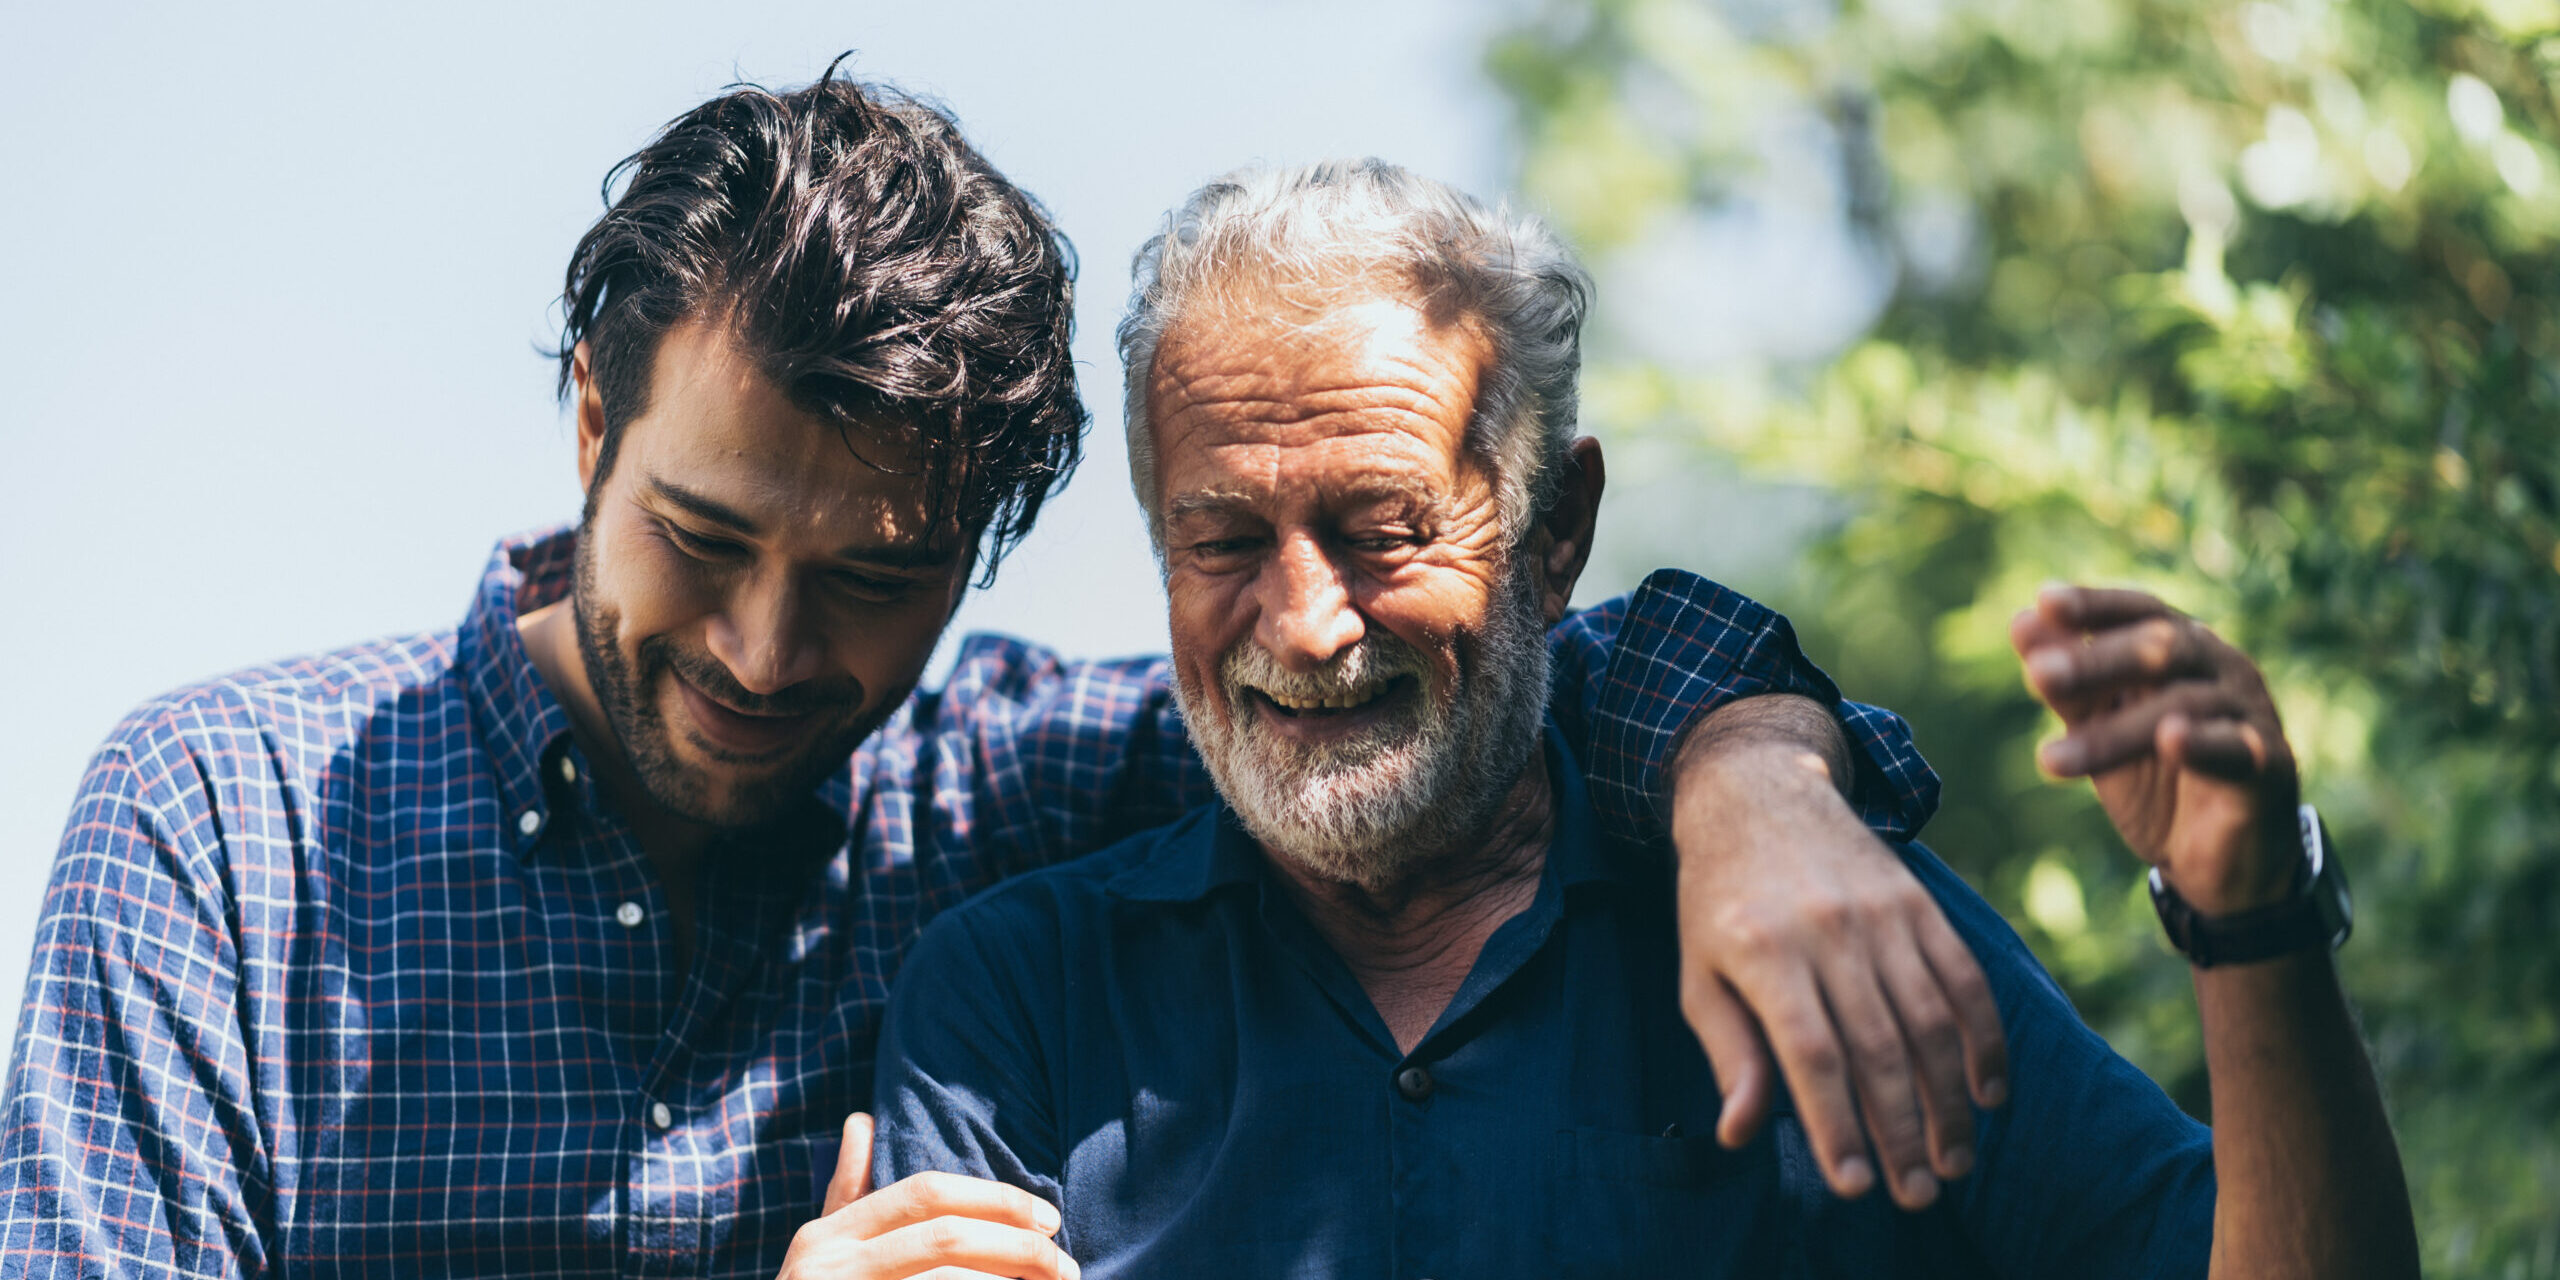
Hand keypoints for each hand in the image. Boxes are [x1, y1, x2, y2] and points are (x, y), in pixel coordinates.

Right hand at [777, 1113, 1078, 1279]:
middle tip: (1065, 1266)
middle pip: (945, 1238)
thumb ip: (847, 1191)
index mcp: (827, 1236)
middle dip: (1016, 1246)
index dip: (996, 1199)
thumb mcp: (821, 1251)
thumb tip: (861, 1119)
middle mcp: (830, 1267)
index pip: (926, 1194)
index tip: (1048, 1218)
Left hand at [1670, 733, 2007, 1212]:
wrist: (1760, 793)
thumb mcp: (1699, 973)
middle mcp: (1828, 931)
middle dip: (1902, 1131)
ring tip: (1953, 1162)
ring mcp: (1881, 915)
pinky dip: (1984, 1041)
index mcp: (1762, 950)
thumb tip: (1740, 1133)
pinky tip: (1988, 1094)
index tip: (1856, 1185)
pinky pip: (1965, 979)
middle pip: (1879, 1047)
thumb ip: (1729, 1053)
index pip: (1812, 1054)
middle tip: (1916, 1194)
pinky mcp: (1919, 904)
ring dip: (1949, 1101)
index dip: (1837, 1125)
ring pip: (1931, 1021)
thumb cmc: (1720, 901)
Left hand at [2011, 585, 2299, 914]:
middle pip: (2162, 648)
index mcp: (2184, 648)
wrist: (2221, 860)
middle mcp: (2223, 668)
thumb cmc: (2157, 779)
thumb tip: (2021, 623)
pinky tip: (2169, 739)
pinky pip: (2236, 748)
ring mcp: (2250, 712)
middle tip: (2037, 674)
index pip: (2140, 612)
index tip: (2044, 601)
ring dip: (2113, 732)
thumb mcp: (2101, 730)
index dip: (2095, 605)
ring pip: (2182, 705)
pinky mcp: (2270, 765)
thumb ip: (2068, 686)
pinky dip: (2201, 742)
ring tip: (2050, 759)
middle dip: (2095, 662)